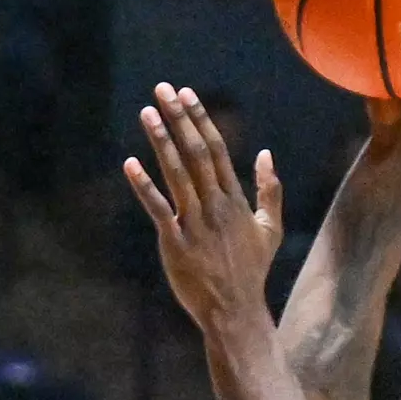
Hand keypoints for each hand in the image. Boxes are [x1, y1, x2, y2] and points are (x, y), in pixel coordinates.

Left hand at [125, 83, 283, 325]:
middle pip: (195, 153)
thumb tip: (266, 153)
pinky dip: (143, 185)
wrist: (235, 310)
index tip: (186, 93)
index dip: (200, 119)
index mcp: (235, 200)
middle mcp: (216, 206)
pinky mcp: (176, 242)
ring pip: (177, 174)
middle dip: (179, 118)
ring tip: (147, 113)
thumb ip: (270, 190)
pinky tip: (130, 163)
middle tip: (162, 89)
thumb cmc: (251, 270)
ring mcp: (195, 223)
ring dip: (161, 141)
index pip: (216, 149)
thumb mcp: (271, 228)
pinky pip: (158, 209)